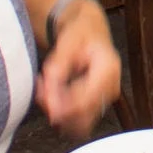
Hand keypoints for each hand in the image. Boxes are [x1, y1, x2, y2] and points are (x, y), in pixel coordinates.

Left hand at [37, 0, 121, 135]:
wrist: (89, 30)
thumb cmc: (79, 34)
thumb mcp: (65, 46)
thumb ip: (56, 71)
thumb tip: (50, 101)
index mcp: (108, 69)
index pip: (85, 100)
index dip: (61, 106)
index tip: (42, 98)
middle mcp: (112, 87)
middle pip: (83, 116)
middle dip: (58, 110)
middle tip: (40, 93)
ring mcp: (106, 98)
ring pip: (81, 122)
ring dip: (59, 114)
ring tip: (45, 93)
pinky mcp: (99, 104)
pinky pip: (80, 120)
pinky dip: (64, 114)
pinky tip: (53, 97)